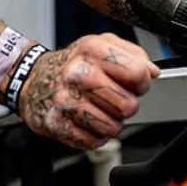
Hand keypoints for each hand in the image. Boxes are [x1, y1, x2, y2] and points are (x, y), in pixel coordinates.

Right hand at [16, 34, 158, 149]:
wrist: (33, 79)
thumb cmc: (74, 63)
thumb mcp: (102, 44)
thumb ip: (133, 55)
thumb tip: (153, 72)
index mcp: (93, 50)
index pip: (138, 73)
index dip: (142, 82)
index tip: (133, 81)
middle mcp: (78, 73)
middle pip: (128, 105)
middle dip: (126, 105)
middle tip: (113, 97)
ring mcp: (65, 100)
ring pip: (113, 128)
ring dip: (111, 122)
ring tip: (99, 108)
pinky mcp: (57, 124)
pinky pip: (94, 141)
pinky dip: (95, 135)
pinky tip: (86, 119)